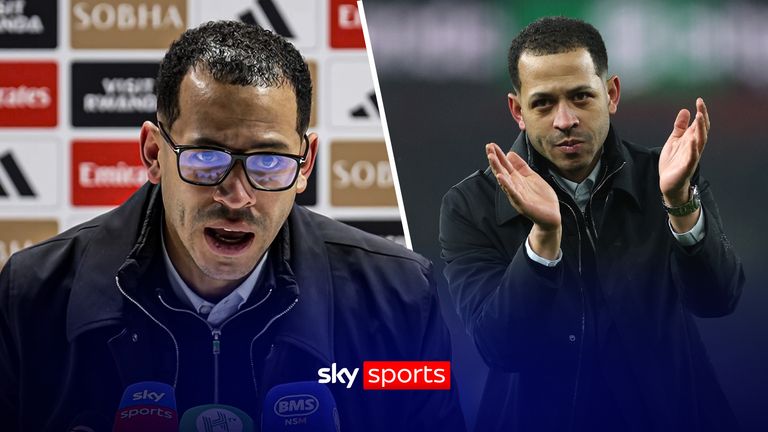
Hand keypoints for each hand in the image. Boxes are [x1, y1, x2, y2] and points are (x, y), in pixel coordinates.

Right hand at [487, 143, 560, 258]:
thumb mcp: (532, 177)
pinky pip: (513, 194)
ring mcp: (517, 195)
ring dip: (497, 169)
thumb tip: (510, 153)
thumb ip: (521, 166)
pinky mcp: (522, 204)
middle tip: (488, 148)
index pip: (505, 165)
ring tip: (491, 158)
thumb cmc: (542, 198)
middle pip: (502, 170)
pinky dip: (507, 186)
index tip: (491, 145)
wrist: (551, 216)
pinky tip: (501, 178)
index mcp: (517, 180)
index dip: (499, 155)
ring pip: (504, 181)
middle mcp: (514, 187)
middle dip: (495, 159)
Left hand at [659, 98, 709, 205]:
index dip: (700, 112)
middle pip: (702, 130)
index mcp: (691, 140)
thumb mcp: (674, 141)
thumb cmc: (673, 162)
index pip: (699, 124)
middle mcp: (694, 147)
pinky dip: (693, 149)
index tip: (699, 100)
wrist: (669, 183)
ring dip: (700, 130)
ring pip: (700, 142)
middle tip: (701, 105)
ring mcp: (691, 157)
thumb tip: (685, 110)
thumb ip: (680, 127)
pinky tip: (692, 140)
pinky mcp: (686, 168)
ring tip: (699, 117)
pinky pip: (692, 158)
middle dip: (702, 118)